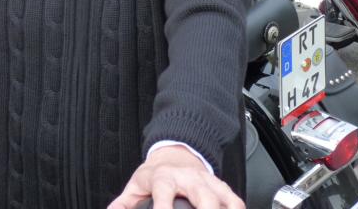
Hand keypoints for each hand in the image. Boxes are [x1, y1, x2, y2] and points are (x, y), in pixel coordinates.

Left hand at [107, 146, 243, 208]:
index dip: (164, 207)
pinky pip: (234, 201)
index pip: (164, 192)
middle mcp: (187, 178)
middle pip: (201, 196)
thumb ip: (123, 204)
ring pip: (221, 198)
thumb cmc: (155, 174)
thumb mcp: (136, 185)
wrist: (175, 154)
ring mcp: (206, 182)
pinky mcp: (221, 187)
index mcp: (164, 178)